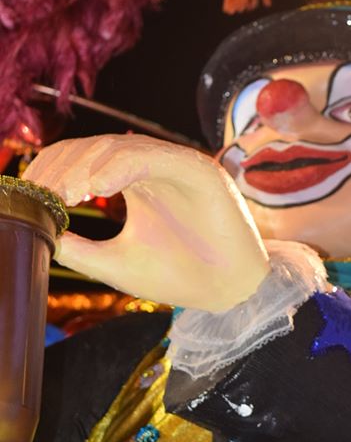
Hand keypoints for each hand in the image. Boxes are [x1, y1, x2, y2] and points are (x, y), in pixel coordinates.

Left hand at [24, 134, 269, 311]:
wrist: (228, 293)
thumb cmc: (179, 276)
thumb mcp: (114, 262)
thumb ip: (78, 248)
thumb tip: (37, 234)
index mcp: (131, 181)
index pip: (80, 160)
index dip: (51, 171)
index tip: (30, 195)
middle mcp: (150, 166)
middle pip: (92, 148)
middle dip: (62, 168)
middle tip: (44, 195)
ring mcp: (174, 164)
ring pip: (118, 147)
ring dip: (86, 167)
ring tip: (66, 195)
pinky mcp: (197, 170)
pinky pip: (153, 156)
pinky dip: (121, 166)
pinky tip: (98, 189)